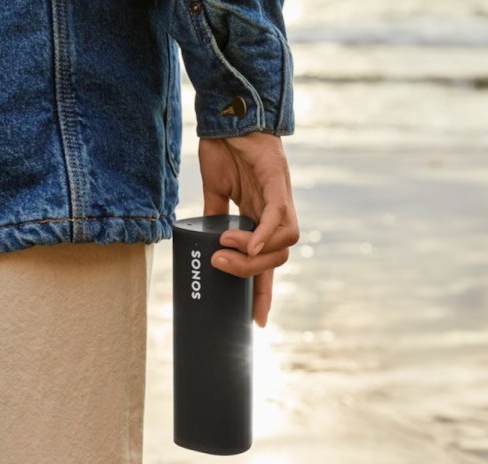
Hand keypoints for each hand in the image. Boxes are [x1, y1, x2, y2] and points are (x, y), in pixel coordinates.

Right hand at [198, 131, 299, 327]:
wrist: (229, 114)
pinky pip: (278, 217)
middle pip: (277, 259)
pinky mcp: (278, 183)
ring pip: (284, 244)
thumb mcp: (215, 191)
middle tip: (221, 266)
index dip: (263, 294)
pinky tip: (248, 244)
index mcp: (261, 219)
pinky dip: (265, 235)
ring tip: (227, 246)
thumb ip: (214, 216)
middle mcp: (276, 214)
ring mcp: (280, 199)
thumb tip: (203, 241)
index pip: (268, 264)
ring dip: (254, 255)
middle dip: (251, 276)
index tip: (257, 323)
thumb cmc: (225, 148)